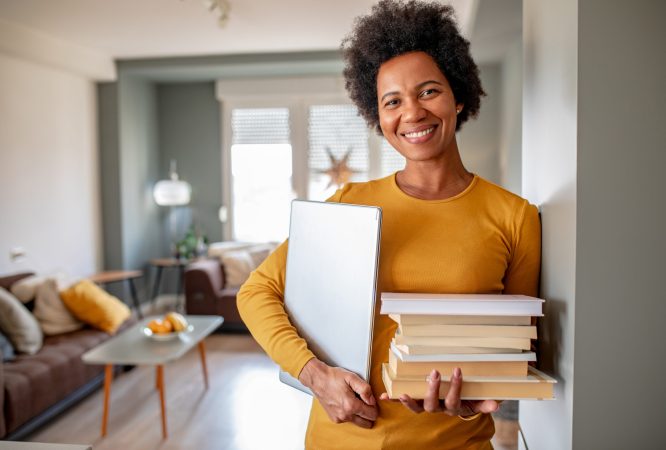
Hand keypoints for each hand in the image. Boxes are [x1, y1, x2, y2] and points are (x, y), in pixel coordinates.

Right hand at [299, 358, 377, 427]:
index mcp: (351, 405)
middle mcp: (345, 415)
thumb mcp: (351, 377)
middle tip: (364, 401)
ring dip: (360, 415)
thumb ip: (365, 389)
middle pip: (367, 423)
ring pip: (359, 423)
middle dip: (369, 413)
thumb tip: (372, 401)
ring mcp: (339, 419)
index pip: (372, 415)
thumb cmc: (333, 377)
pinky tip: (346, 403)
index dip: (374, 406)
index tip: (369, 399)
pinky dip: (351, 414)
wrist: (317, 379)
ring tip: (354, 401)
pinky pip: (349, 421)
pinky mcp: (335, 419)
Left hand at [379, 368, 499, 416]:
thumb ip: (484, 403)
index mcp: (453, 407)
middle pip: (433, 404)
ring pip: (416, 407)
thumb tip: (497, 404)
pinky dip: (393, 400)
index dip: (455, 387)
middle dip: (432, 389)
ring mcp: (426, 406)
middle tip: (434, 373)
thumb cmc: (466, 399)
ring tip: (403, 393)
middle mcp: (438, 408)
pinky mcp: (415, 401)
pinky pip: (403, 402)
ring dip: (409, 401)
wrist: (457, 407)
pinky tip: (384, 396)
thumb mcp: (476, 401)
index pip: (454, 400)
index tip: (456, 371)